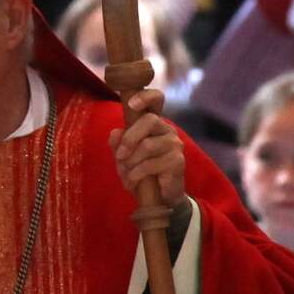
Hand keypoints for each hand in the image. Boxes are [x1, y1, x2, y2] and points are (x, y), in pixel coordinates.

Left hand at [109, 87, 186, 212]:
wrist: (160, 196)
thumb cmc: (141, 170)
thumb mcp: (123, 156)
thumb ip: (117, 142)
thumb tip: (115, 133)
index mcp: (154, 123)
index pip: (157, 99)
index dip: (145, 96)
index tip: (132, 104)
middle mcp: (167, 129)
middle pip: (149, 120)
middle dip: (129, 138)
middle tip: (120, 156)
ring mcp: (175, 144)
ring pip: (148, 145)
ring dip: (131, 162)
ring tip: (127, 175)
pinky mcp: (178, 161)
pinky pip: (152, 164)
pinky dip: (137, 174)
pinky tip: (133, 181)